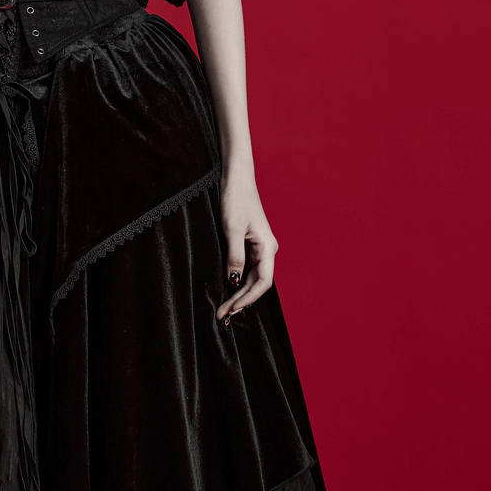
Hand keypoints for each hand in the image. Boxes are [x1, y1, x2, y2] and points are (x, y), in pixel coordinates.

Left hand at [215, 170, 278, 323]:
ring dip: (239, 292)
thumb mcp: (232, 229)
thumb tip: (234, 281)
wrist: (235, 176)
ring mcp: (259, 246)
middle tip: (222, 314)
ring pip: (252, 276)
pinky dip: (238, 279)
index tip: (231, 309)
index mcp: (268, 246)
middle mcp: (267, 249)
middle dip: (241, 300)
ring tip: (224, 307)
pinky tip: (228, 288)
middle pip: (257, 283)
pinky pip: (247, 266)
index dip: (247, 298)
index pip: (262, 282)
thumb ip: (234, 257)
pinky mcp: (250, 242)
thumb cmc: (235, 198)